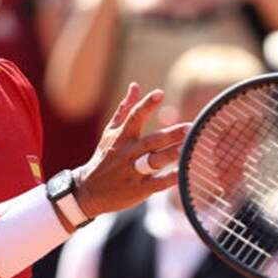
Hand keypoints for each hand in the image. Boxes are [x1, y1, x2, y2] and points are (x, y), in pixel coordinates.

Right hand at [72, 83, 188, 216]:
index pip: (135, 117)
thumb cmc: (104, 157)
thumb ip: (124, 109)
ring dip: (170, 155)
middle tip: (190, 127)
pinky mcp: (139, 190)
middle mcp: (128, 153)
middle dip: (170, 134)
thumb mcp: (110, 132)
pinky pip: (157, 184)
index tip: (160, 93)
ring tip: (188, 148)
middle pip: (151, 141)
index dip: (147, 105)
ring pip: (154, 161)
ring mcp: (133, 172)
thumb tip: (135, 86)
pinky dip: (170, 179)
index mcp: (122, 137)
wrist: (88, 191)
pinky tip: (184, 173)